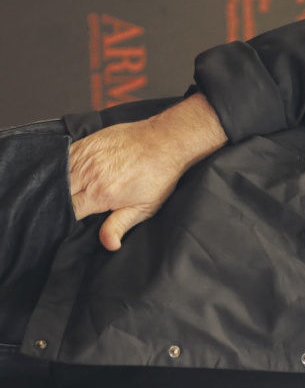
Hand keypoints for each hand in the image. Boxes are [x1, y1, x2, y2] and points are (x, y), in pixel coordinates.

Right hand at [69, 94, 226, 250]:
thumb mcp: (144, 207)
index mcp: (99, 194)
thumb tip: (109, 245)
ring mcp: (85, 156)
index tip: (63, 224)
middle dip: (55, 203)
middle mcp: (87, 174)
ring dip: (55, 184)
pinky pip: (63, 156)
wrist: (165, 142)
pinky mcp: (86, 142)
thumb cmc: (158, 177)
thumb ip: (120, 225)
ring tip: (58, 193)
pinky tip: (62, 174)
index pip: (68, 210)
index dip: (62, 219)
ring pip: (56, 173)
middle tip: (60, 210)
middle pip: (57, 192)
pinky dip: (59, 166)